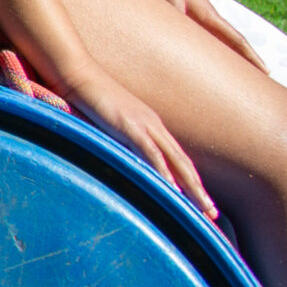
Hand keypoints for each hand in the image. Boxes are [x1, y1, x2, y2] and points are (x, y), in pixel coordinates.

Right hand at [62, 64, 218, 220]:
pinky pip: (151, 153)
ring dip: (191, 187)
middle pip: (183, 163)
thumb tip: (119, 156)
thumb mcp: (107, 121)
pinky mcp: (130, 125)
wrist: (75, 72)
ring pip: (175, 161)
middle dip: (198, 190)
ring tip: (202, 208)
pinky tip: (172, 189)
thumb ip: (117, 137)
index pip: (177, 158)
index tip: (199, 201)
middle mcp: (154, 125)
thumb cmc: (86, 96)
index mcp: (150, 125)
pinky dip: (164, 172)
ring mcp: (144, 124)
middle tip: (211, 214)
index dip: (190, 181)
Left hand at [129, 0, 266, 71]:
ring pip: (214, 42)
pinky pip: (196, 37)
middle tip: (256, 81)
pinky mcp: (180, 14)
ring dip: (225, 57)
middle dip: (243, 61)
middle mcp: (205, 17)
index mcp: (208, 15)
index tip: (266, 70)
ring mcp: (194, 16)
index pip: (235, 39)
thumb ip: (176, 16)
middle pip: (229, 43)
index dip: (251, 56)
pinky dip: (204, 49)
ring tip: (233, 75)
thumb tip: (180, 39)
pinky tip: (202, 59)